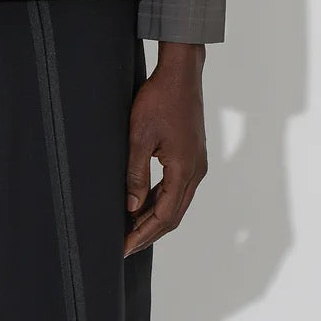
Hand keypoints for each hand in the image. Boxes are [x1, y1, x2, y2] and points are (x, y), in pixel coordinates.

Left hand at [123, 42, 207, 256]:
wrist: (181, 73)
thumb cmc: (159, 99)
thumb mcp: (139, 136)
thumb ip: (136, 173)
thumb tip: (131, 206)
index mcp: (184, 170)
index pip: (164, 215)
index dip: (143, 234)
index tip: (124, 247)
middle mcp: (195, 171)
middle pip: (173, 215)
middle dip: (149, 232)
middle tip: (125, 246)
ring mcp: (196, 164)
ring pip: (176, 202)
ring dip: (155, 217)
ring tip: (131, 229)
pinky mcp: (192, 155)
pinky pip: (177, 188)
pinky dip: (160, 200)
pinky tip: (143, 203)